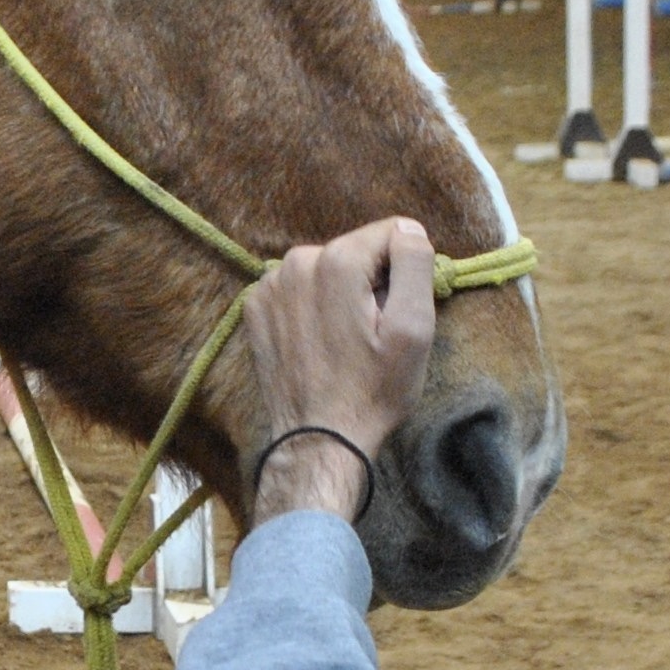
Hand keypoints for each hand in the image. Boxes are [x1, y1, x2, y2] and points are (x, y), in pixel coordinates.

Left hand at [242, 219, 436, 522]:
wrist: (318, 439)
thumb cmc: (373, 389)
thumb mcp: (414, 329)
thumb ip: (415, 265)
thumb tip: (409, 230)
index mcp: (337, 260)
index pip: (393, 233)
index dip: (406, 269)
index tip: (399, 310)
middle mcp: (295, 260)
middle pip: (356, 249)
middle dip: (371, 281)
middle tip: (373, 331)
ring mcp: (269, 284)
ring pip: (326, 267)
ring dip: (341, 293)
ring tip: (346, 339)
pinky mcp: (254, 307)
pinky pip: (297, 289)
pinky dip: (311, 306)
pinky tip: (318, 342)